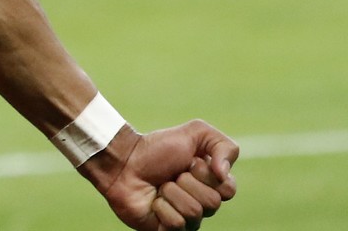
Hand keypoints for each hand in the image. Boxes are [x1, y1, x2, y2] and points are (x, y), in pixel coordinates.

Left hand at [86, 121, 238, 229]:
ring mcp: (187, 220)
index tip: (190, 162)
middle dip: (186, 181)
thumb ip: (223, 145)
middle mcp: (202, 204)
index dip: (207, 174)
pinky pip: (177, 224)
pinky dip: (162, 208)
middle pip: (212, 202)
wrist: (123, 161)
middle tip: (171, 174)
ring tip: (160, 186)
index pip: (228, 190)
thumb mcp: (195, 132)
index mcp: (212, 185)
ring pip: (194, 212)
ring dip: (171, 192)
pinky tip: (153, 201)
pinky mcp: (169, 230)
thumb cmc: (156, 149)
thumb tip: (224, 174)